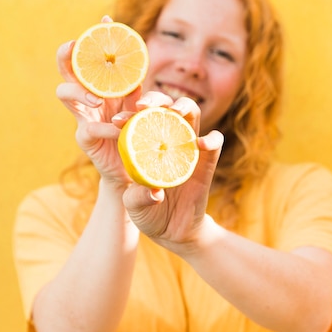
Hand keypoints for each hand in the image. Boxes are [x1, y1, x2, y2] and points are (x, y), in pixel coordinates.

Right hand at [55, 16, 140, 187]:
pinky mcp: (84, 138)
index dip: (95, 36)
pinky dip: (105, 128)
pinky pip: (90, 128)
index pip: (92, 55)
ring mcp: (81, 115)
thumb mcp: (138, 107)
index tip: (106, 19)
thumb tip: (138, 72)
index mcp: (99, 84)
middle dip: (66, 54)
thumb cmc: (134, 131)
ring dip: (79, 91)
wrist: (131, 166)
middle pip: (66, 68)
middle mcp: (85, 96)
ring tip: (97, 99)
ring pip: (64, 93)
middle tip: (74, 46)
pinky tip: (117, 129)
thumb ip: (135, 91)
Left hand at [120, 93, 223, 251]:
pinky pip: (215, 142)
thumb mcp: (134, 208)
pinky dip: (212, 138)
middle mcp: (166, 140)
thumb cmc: (148, 214)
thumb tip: (153, 192)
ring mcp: (188, 148)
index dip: (127, 115)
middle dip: (155, 99)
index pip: (137, 120)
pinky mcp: (207, 161)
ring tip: (174, 111)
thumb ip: (137, 198)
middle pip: (165, 107)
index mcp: (144, 145)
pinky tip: (201, 144)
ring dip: (184, 106)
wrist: (173, 232)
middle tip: (143, 107)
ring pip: (190, 114)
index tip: (116, 121)